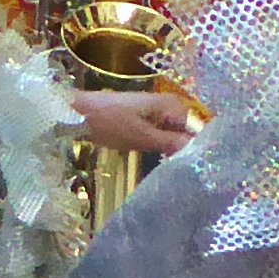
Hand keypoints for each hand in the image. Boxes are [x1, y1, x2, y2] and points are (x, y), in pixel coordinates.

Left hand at [76, 90, 196, 157]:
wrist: (77, 112)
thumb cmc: (109, 122)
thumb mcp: (142, 137)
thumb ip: (172, 144)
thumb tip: (201, 153)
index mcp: (173, 105)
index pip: (198, 130)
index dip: (197, 149)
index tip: (196, 169)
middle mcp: (169, 105)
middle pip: (187, 132)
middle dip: (185, 150)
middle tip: (183, 173)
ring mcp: (156, 111)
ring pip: (174, 134)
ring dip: (172, 150)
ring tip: (172, 169)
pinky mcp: (144, 118)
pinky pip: (161, 133)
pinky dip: (160, 145)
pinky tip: (157, 158)